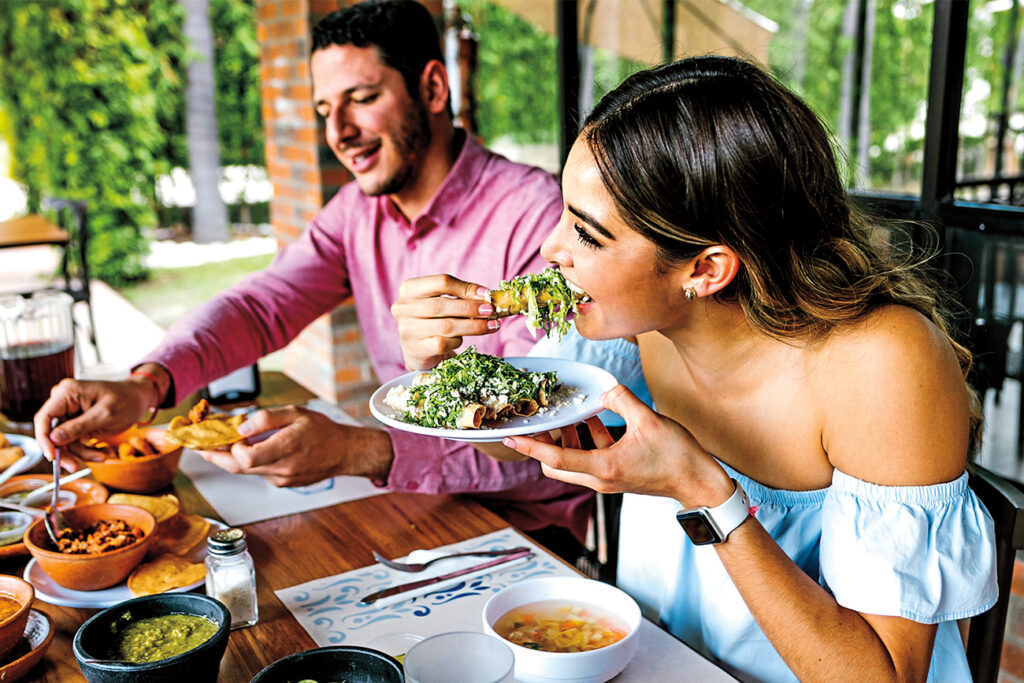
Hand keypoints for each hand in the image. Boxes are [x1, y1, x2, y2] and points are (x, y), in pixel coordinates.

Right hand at [33, 376, 157, 467]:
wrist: (139, 399)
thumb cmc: (126, 401)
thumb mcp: (105, 415)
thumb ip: (78, 427)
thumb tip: (53, 438)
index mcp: (67, 393)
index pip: (44, 418)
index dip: (44, 439)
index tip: (52, 457)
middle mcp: (63, 401)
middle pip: (52, 432)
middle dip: (66, 451)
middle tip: (74, 467)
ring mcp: (68, 412)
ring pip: (64, 441)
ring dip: (82, 452)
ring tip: (104, 456)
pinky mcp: (75, 422)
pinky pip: (74, 441)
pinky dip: (87, 449)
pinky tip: (103, 451)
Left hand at [194, 405, 393, 486]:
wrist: (344, 452)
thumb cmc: (322, 430)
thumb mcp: (296, 413)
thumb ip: (267, 418)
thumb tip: (241, 427)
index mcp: (286, 447)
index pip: (244, 457)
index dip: (230, 447)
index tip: (225, 434)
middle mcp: (282, 468)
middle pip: (238, 468)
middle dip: (216, 456)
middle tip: (200, 446)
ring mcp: (282, 479)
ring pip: (247, 471)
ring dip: (233, 458)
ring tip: (223, 443)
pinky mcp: (283, 483)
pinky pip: (259, 473)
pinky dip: (250, 462)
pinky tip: (252, 450)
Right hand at [391, 274, 499, 369]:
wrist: (419, 351)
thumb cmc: (435, 321)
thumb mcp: (443, 303)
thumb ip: (461, 296)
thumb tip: (487, 295)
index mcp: (410, 289)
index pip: (441, 282)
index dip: (466, 288)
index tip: (486, 294)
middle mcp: (403, 308)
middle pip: (442, 304)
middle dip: (471, 308)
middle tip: (491, 311)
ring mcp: (407, 330)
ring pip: (446, 326)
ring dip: (473, 326)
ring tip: (492, 325)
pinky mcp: (415, 349)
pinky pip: (443, 343)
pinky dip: (458, 341)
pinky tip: (462, 340)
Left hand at [503, 385, 731, 504]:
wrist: (699, 483)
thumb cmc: (677, 457)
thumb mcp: (648, 420)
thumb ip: (621, 399)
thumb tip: (604, 390)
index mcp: (603, 468)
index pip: (555, 458)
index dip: (531, 445)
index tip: (510, 437)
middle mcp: (600, 478)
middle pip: (556, 465)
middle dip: (544, 443)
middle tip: (542, 419)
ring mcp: (607, 478)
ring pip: (572, 462)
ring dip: (566, 440)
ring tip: (569, 415)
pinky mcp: (616, 474)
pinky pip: (590, 458)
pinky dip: (586, 440)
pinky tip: (593, 419)